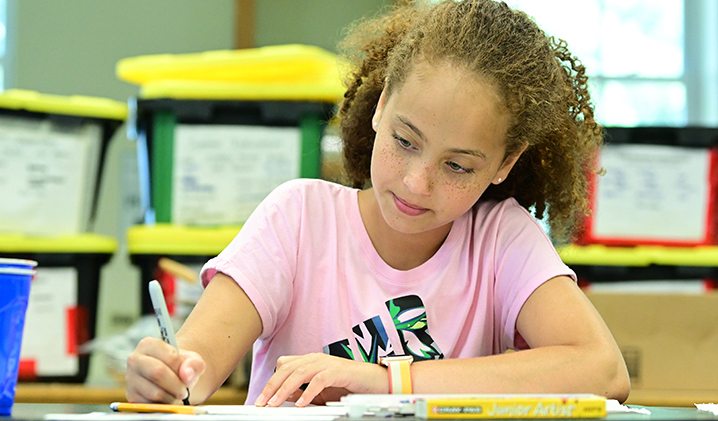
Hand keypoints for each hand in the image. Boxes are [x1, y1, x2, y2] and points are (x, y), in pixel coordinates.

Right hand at [125, 337, 205, 403]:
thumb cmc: (181, 366)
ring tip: (177, 394)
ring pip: (154, 391)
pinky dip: (163, 405)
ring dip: (171, 396)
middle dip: (177, 385)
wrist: (171, 378)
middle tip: (185, 391)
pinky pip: (149, 404)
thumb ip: (195, 364)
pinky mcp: (131, 396)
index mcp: (148, 344)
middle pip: (158, 372)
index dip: (183, 368)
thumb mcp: (192, 361)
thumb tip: (186, 374)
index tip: (188, 374)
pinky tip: (167, 399)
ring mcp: (130, 378)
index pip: (170, 356)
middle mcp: (135, 359)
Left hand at [254, 353, 388, 406]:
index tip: (261, 399)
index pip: (284, 365)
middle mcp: (316, 359)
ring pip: (300, 372)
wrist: (375, 381)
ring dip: (285, 389)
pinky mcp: (339, 371)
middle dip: (272, 385)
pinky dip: (309, 391)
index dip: (271, 381)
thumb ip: (302, 391)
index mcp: (311, 361)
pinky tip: (302, 403)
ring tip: (275, 403)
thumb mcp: (321, 391)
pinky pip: (320, 380)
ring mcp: (327, 363)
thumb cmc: (349, 385)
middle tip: (262, 402)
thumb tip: (284, 396)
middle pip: (288, 368)